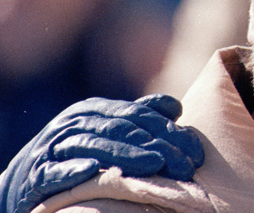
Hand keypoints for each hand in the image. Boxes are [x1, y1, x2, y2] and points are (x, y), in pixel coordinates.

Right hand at [0, 94, 204, 212]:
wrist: (26, 177)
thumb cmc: (76, 152)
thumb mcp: (106, 130)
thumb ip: (138, 117)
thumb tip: (175, 107)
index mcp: (95, 110)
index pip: (139, 116)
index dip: (170, 132)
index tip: (196, 153)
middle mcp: (76, 123)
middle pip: (122, 130)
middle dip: (157, 146)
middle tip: (185, 165)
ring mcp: (54, 147)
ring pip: (94, 147)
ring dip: (126, 155)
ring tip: (155, 164)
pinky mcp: (36, 174)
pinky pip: (54, 171)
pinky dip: (73, 170)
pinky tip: (92, 170)